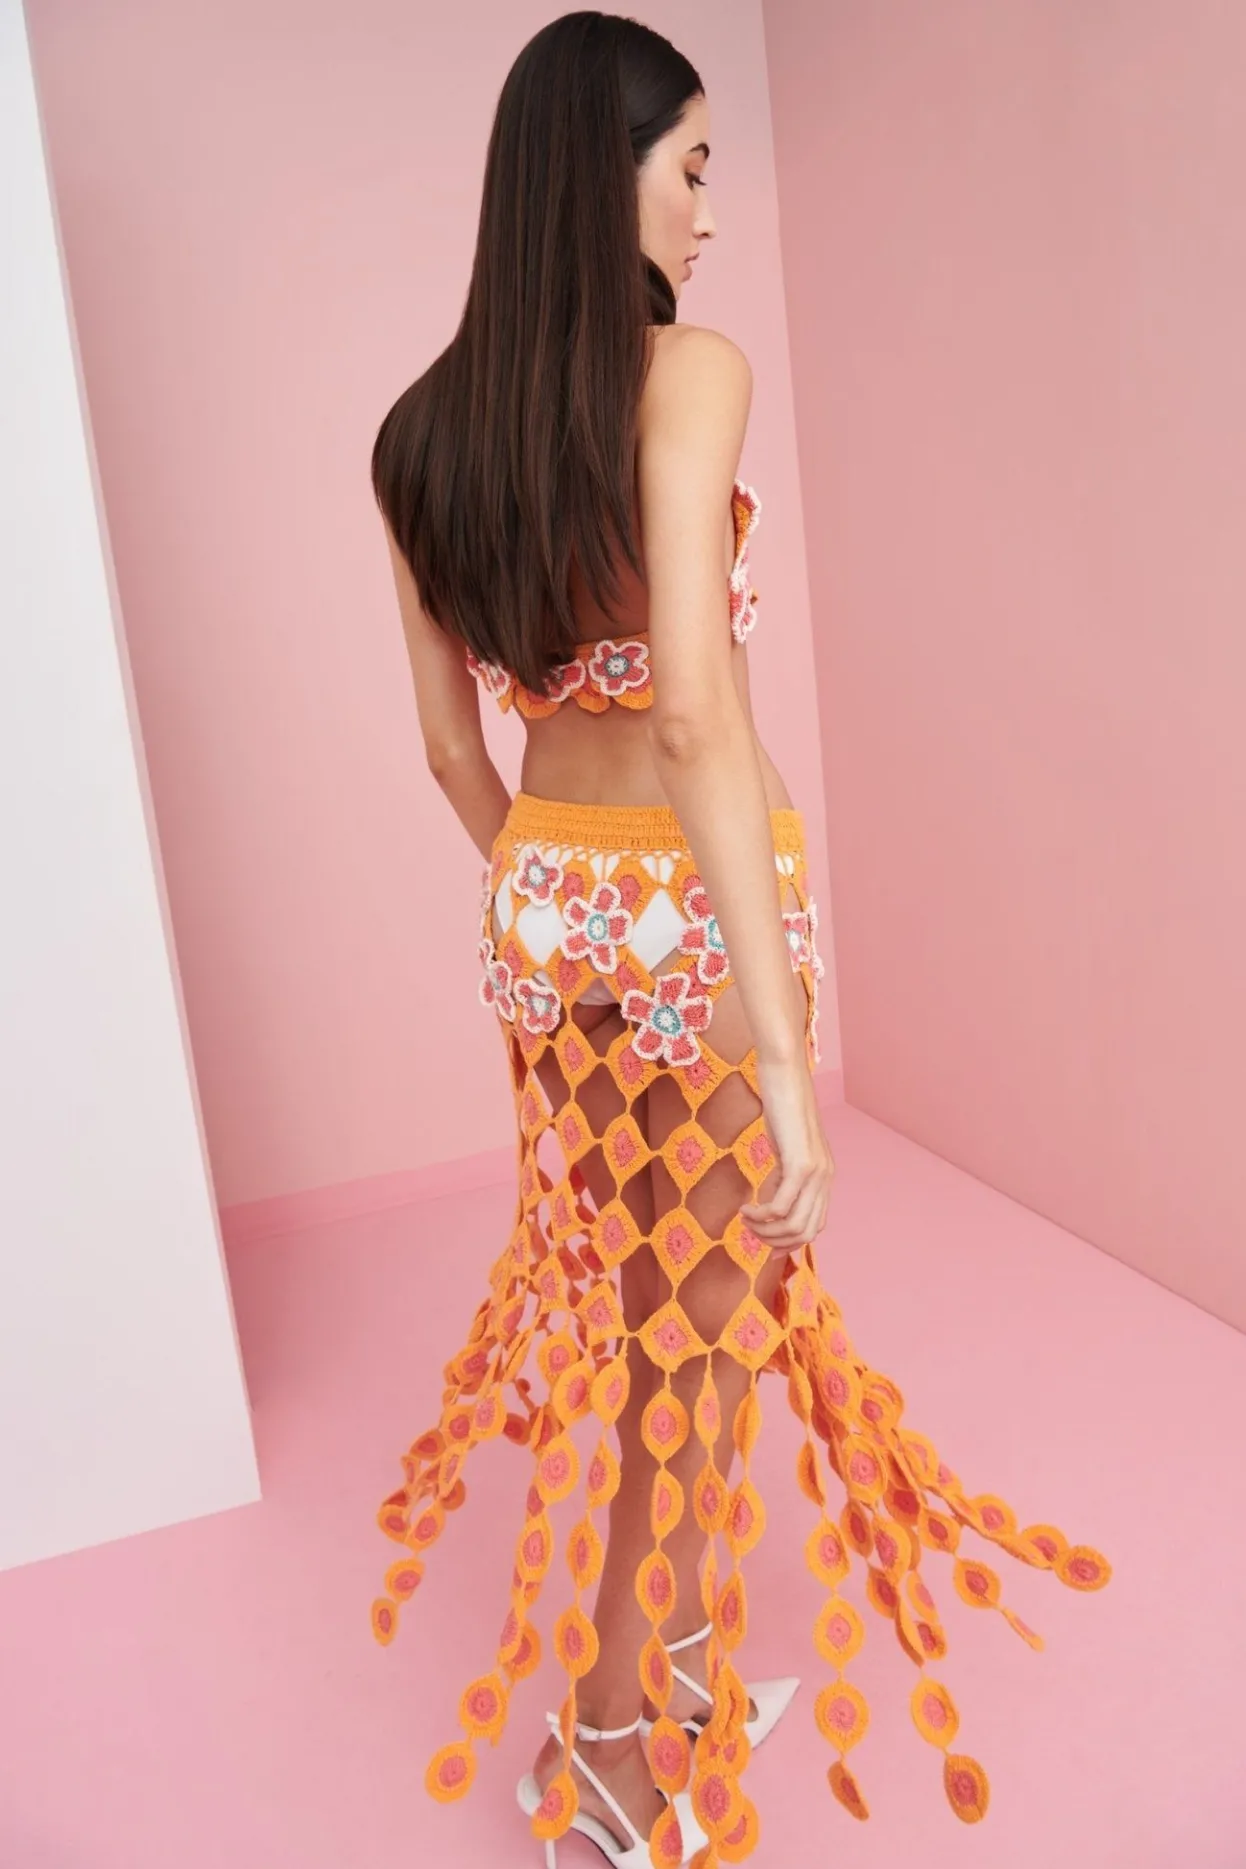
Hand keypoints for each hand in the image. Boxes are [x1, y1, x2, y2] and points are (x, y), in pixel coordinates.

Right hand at [741, 1053, 834, 1251]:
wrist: (785, 1075)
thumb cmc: (783, 1107)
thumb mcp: (786, 1149)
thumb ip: (786, 1176)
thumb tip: (774, 1205)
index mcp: (824, 1176)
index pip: (814, 1226)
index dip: (789, 1242)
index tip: (763, 1241)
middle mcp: (825, 1178)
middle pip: (805, 1233)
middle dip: (774, 1241)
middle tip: (750, 1230)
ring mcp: (815, 1172)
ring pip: (793, 1225)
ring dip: (764, 1231)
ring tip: (745, 1220)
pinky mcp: (799, 1164)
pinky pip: (780, 1207)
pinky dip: (760, 1215)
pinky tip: (745, 1208)